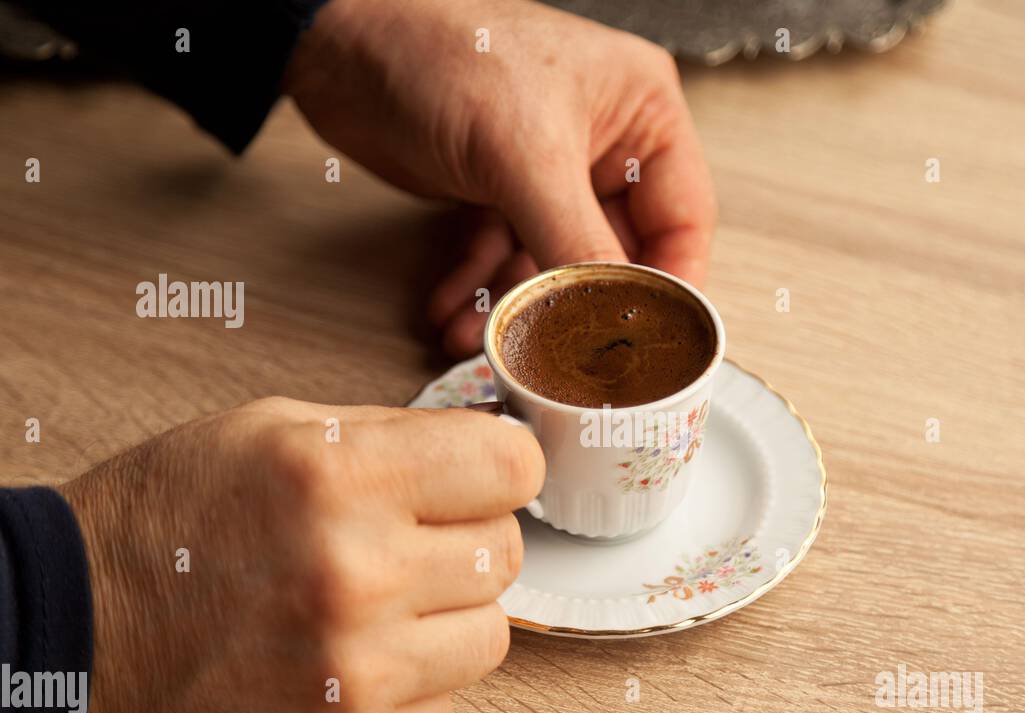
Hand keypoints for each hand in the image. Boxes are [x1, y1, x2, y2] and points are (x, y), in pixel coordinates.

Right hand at [61, 398, 542, 712]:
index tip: (477, 480)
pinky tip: (351, 660)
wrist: (70, 632)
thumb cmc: (167, 519)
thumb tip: (485, 447)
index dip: (499, 468)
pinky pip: (446, 708)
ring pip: (490, 636)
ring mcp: (355, 671)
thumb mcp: (271, 429)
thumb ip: (390, 435)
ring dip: (447, 618)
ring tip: (378, 606)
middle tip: (407, 543)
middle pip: (508, 554)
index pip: (514, 467)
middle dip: (467, 541)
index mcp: (341, 477)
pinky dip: (412, 684)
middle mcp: (358, 575)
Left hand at [285, 0, 715, 354]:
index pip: (683, 220)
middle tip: (563, 358)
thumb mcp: (523, 154)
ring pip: (553, 264)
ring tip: (485, 343)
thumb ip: (577, 242)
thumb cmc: (438, 51)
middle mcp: (604, 143)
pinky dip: (478, 289)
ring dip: (518, 309)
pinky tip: (451, 315)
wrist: (341, 42)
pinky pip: (502, 256)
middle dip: (578, 307)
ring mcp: (550, 170)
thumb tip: (616, 317)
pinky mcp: (498, 189)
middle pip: (616, 252)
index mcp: (641, 112)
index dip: (669, 288)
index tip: (650, 346)